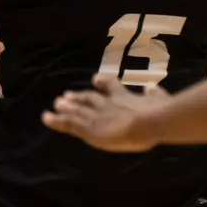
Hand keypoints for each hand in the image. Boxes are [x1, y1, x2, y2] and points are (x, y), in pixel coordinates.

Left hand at [42, 75, 163, 153]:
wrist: (150, 121)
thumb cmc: (160, 113)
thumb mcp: (160, 99)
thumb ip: (156, 94)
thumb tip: (154, 87)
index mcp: (124, 97)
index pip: (111, 87)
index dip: (102, 83)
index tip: (95, 79)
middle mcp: (107, 104)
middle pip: (89, 98)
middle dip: (78, 97)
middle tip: (66, 95)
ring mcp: (96, 115)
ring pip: (76, 110)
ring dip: (65, 107)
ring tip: (56, 104)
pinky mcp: (89, 127)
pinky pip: (68, 123)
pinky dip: (56, 120)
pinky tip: (46, 118)